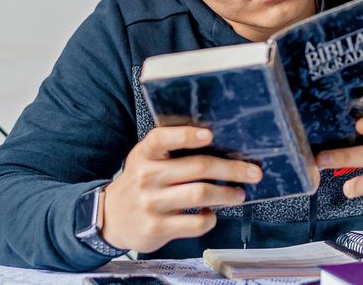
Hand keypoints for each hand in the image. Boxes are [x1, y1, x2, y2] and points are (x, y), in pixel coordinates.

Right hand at [101, 126, 262, 251]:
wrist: (110, 217)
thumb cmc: (139, 181)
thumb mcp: (146, 158)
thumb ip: (171, 149)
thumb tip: (216, 142)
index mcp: (144, 154)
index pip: (162, 138)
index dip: (187, 135)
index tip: (210, 135)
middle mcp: (147, 176)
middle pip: (197, 167)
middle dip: (231, 169)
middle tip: (252, 172)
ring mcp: (152, 203)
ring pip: (200, 194)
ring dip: (227, 194)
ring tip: (239, 193)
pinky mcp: (157, 227)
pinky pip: (195, 223)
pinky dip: (210, 218)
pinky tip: (212, 214)